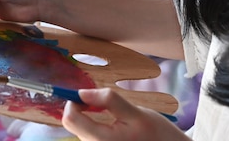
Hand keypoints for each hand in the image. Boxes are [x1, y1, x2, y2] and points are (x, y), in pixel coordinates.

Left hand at [62, 88, 189, 140]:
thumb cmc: (158, 135)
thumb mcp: (136, 113)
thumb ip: (109, 100)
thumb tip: (82, 92)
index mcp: (102, 140)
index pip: (70, 119)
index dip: (73, 101)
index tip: (86, 94)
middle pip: (74, 124)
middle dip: (84, 109)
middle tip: (102, 102)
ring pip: (83, 130)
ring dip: (92, 118)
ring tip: (116, 118)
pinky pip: (91, 137)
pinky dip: (97, 127)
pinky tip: (115, 127)